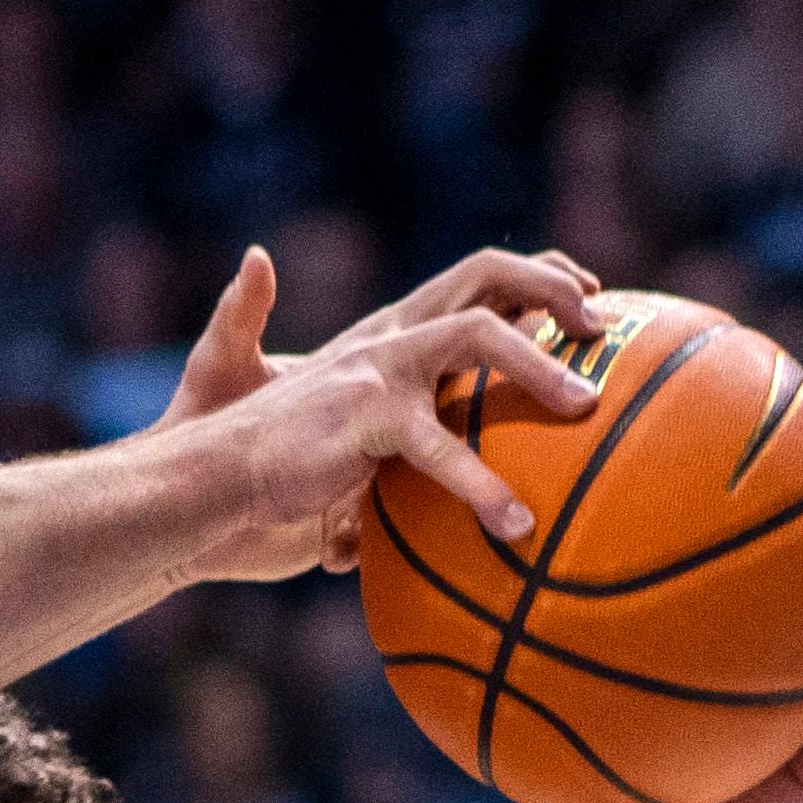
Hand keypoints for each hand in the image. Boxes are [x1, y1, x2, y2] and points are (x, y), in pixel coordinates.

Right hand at [155, 245, 606, 583]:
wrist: (199, 488)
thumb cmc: (262, 480)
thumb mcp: (332, 460)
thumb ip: (382, 457)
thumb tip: (382, 517)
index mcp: (383, 341)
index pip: (468, 282)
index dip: (531, 279)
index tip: (584, 304)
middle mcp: (384, 341)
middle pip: (484, 277)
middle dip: (554, 289)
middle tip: (603, 331)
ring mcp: (376, 373)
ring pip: (479, 336)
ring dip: (540, 366)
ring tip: (588, 409)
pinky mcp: (365, 420)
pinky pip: (441, 445)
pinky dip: (483, 485)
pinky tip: (516, 524)